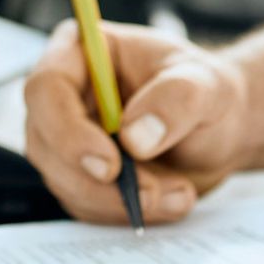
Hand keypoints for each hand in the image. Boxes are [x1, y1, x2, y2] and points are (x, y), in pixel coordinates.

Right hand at [24, 21, 250, 222]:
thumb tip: (135, 138)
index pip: (46, 88)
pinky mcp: (77, 175)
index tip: (110, 166)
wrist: (218, 130)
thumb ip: (177, 101)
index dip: (67, 131)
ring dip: (121, 200)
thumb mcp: (207, 86)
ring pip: (65, 182)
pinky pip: (85, 205)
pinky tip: (169, 198)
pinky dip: (127, 211)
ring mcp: (65, 138)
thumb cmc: (206, 93)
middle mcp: (63, 96)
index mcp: (81, 52)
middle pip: (45, 144)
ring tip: (179, 192)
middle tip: (155, 193)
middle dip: (99, 182)